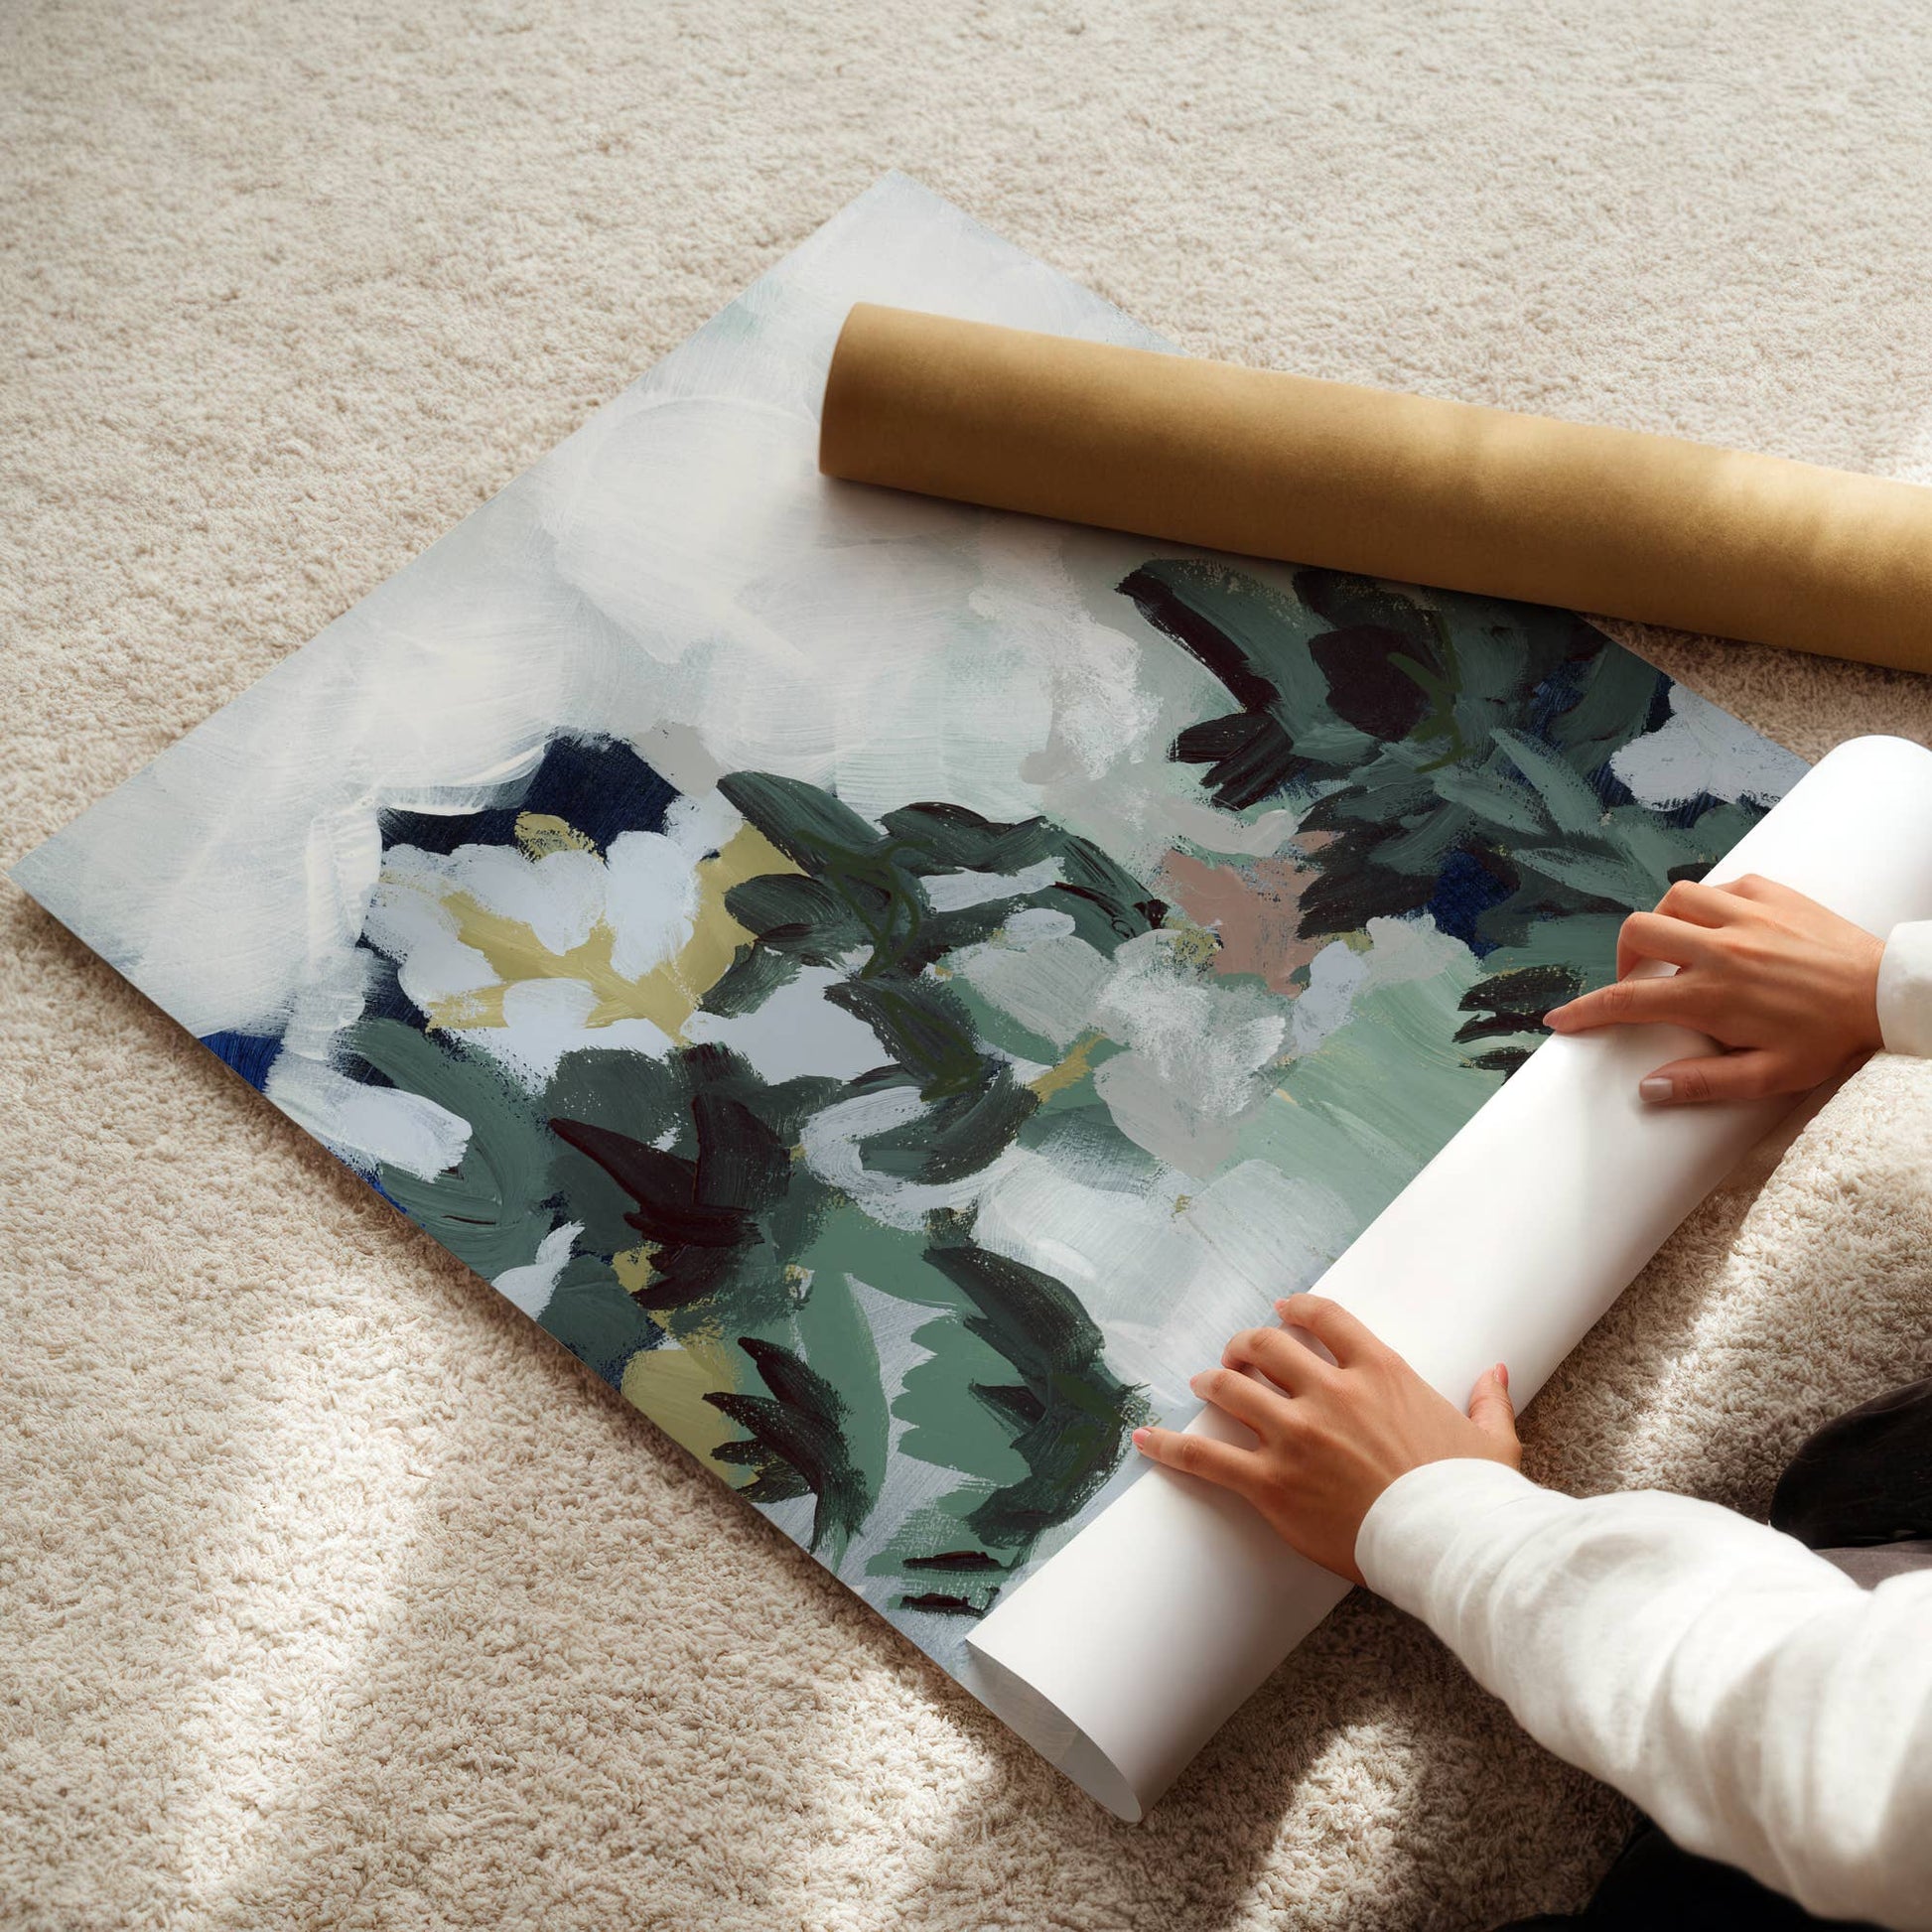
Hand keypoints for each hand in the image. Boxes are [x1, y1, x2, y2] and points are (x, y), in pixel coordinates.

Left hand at [1131, 1294, 1519, 1583]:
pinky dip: (1169, 1446)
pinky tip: (1144, 1438)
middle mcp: (1330, 1393)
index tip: (1281, 1311)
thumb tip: (1496, 1372)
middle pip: (1266, 1346)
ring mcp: (1296, 1436)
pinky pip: (1206, 1459)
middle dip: (1245, 1345)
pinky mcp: (1272, 1483)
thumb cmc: (1472, 1495)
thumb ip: (1487, 1399)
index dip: (1294, 1309)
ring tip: (1202, 1384)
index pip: (1323, 1318)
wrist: (1452, 1545)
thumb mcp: (1491, 1439)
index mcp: (1380, 1372)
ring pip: (1231, 1390)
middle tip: (1236, 1355)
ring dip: (1211, 1382)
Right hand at [1543, 874, 1883, 1104]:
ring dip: (1663, 923)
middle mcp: (1720, 948)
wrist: (1888, 993)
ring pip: (1673, 898)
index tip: (1560, 1019)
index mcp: (1712, 996)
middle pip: (1638, 933)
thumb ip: (1705, 1083)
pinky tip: (1721, 926)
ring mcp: (1745, 915)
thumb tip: (1649, 1088)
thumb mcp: (1770, 1076)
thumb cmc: (1830, 1039)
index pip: (1628, 1000)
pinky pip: (1720, 886)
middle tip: (1638, 981)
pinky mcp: (1771, 893)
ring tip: (1676, 948)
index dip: (1585, 1010)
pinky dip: (1708, 904)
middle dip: (1623, 957)